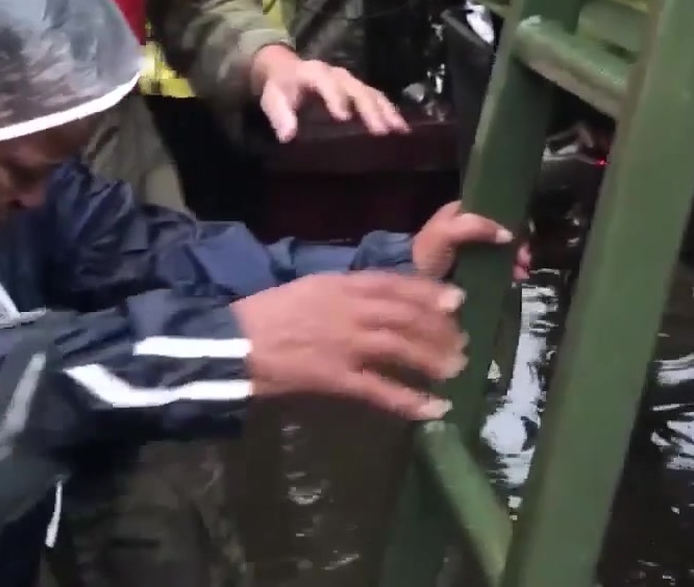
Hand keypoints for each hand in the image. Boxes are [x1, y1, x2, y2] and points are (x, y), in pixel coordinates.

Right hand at [231, 271, 465, 419]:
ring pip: (400, 348)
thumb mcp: (305, 290)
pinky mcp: (336, 378)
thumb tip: (372, 301)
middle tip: (462, 342)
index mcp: (337, 285)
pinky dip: (410, 401)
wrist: (232, 345)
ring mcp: (344, 344)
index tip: (455, 299)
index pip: (392, 283)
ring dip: (432, 359)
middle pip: (405, 315)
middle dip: (439, 328)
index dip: (427, 291)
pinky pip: (381, 391)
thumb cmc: (263, 315)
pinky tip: (433, 409)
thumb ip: (339, 293)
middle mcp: (347, 310)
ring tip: (455, 371)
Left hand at [251, 45, 409, 140]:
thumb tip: (288, 135)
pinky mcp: (360, 90)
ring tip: (399, 130)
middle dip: (369, 108)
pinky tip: (403, 129)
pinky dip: (390, 112)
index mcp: (314, 73)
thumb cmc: (282, 87)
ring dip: (386, 111)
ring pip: (371, 93)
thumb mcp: (274, 98)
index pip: (326, 81)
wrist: (289, 71)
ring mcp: (351, 82)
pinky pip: (378, 98)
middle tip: (380, 130)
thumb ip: (280, 115)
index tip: (343, 117)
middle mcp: (337, 75)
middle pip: (356, 88)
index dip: (335, 97)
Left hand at [411, 201, 531, 280]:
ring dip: (517, 258)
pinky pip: (499, 266)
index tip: (520, 234)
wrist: (416, 288)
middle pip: (502, 229)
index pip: (491, 207)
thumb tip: (508, 234)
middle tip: (524, 257)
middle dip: (517, 242)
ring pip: (503, 248)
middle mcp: (468, 227)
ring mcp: (472, 249)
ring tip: (522, 271)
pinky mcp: (476, 268)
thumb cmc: (428, 254)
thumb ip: (473, 226)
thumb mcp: (445, 233)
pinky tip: (517, 278)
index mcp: (459, 212)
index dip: (509, 218)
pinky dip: (511, 270)